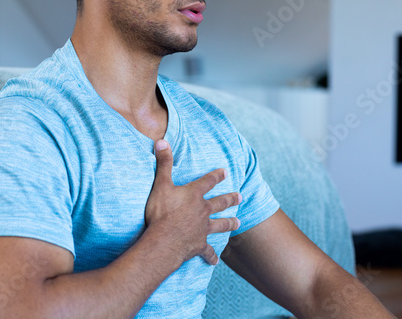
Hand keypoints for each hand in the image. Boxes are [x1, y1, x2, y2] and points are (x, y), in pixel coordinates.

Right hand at [144, 140, 241, 265]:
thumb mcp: (161, 185)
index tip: (225, 171)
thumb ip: (163, 163)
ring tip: (238, 222)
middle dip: (230, 199)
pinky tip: (215, 261)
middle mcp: (203, 211)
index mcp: (194, 195)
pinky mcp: (199, 246)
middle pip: (220, 203)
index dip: (216, 175)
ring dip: (230, 223)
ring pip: (221, 225)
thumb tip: (162, 141)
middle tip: (240, 196)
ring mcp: (203, 229)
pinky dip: (211, 256)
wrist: (165, 241)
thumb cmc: (161, 213)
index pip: (208, 181)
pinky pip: (207, 252)